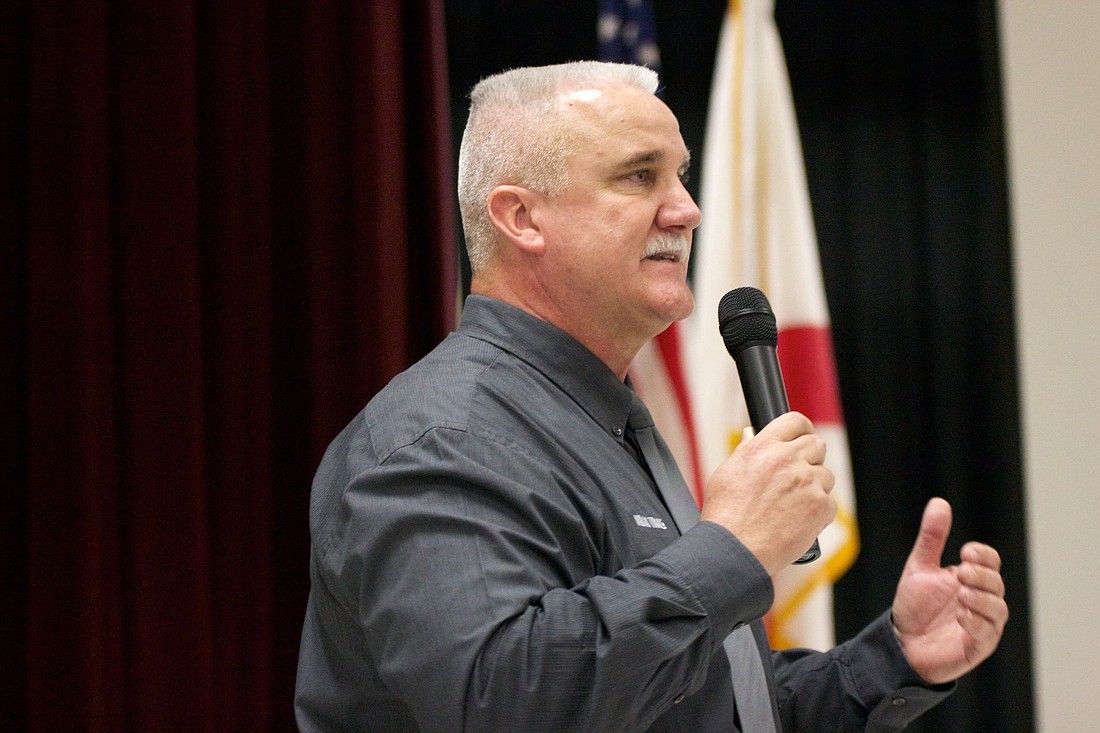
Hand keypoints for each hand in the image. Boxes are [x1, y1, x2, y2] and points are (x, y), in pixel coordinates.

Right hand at [699, 412, 835, 574]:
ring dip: (814, 488)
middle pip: (817, 444)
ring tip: (792, 506)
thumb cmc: (725, 516)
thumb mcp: (726, 473)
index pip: (795, 421)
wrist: (735, 549)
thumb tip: (752, 436)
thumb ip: (745, 451)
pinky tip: (797, 522)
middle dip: (810, 458)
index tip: (803, 437)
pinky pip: (829, 503)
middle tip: (797, 477)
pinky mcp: (820, 507)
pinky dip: (817, 514)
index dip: (801, 429)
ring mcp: (807, 482)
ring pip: (826, 476)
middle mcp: (787, 460)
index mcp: (763, 447)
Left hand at [891, 498, 1008, 684]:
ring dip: (981, 599)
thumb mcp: (920, 567)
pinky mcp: (977, 646)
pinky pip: (987, 634)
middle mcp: (982, 600)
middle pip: (997, 583)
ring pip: (997, 608)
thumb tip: (939, 502)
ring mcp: (983, 624)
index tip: (965, 552)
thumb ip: (932, 538)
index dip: (983, 555)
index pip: (991, 561)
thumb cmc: (915, 605)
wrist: (901, 642)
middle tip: (961, 572)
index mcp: (971, 578)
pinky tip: (960, 615)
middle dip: (981, 576)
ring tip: (960, 593)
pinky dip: (976, 622)